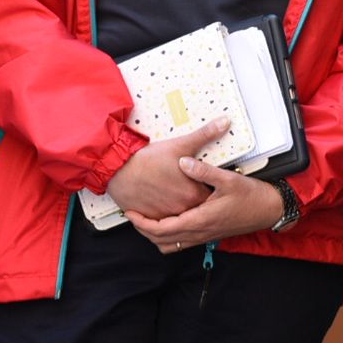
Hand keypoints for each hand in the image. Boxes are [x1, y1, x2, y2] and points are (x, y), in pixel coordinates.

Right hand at [105, 117, 229, 219]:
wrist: (117, 168)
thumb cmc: (148, 158)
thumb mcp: (181, 144)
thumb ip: (207, 134)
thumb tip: (225, 122)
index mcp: (193, 194)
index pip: (211, 196)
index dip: (209, 189)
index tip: (206, 182)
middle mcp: (181, 209)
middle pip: (196, 207)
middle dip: (196, 198)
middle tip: (189, 186)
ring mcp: (164, 216)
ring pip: (179, 214)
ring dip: (180, 206)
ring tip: (175, 192)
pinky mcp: (149, 219)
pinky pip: (162, 220)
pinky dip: (165, 212)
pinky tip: (163, 200)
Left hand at [124, 157, 287, 252]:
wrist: (270, 210)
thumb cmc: (251, 195)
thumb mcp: (229, 178)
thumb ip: (203, 171)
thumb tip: (182, 161)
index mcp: (200, 219)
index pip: (162, 229)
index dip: (142, 223)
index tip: (130, 212)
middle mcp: (199, 232)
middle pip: (161, 240)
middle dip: (143, 230)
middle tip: (133, 215)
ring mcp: (204, 237)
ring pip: (170, 245)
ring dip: (155, 236)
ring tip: (147, 220)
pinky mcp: (209, 236)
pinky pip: (181, 244)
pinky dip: (168, 238)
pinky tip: (169, 223)